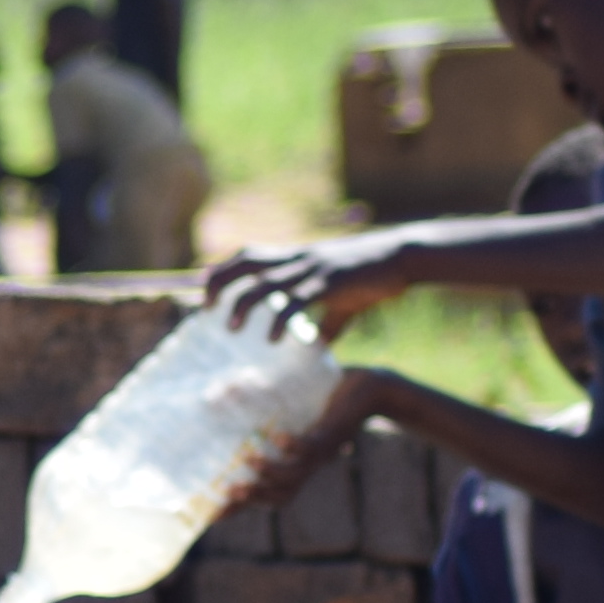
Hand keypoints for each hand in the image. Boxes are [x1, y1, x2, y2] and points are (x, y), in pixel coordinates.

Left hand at [209, 230, 419, 337]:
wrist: (399, 257)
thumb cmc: (370, 277)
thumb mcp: (342, 299)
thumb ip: (325, 320)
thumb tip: (318, 347)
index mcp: (294, 258)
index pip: (246, 255)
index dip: (222, 269)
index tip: (204, 289)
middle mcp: (295, 259)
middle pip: (244, 262)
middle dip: (220, 283)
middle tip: (207, 310)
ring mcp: (310, 270)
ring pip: (263, 284)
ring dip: (242, 306)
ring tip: (231, 330)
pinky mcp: (327, 283)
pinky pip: (295, 302)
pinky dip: (279, 321)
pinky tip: (271, 341)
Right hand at [230, 365, 389, 508]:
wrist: (372, 392)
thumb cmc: (329, 400)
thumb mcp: (293, 409)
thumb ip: (263, 406)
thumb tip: (221, 393)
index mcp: (297, 466)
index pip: (265, 494)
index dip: (241, 507)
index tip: (213, 514)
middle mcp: (308, 467)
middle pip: (279, 496)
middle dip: (253, 498)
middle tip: (226, 492)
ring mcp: (320, 454)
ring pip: (293, 476)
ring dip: (270, 473)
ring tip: (248, 460)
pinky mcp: (330, 436)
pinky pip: (310, 447)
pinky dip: (294, 446)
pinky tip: (278, 437)